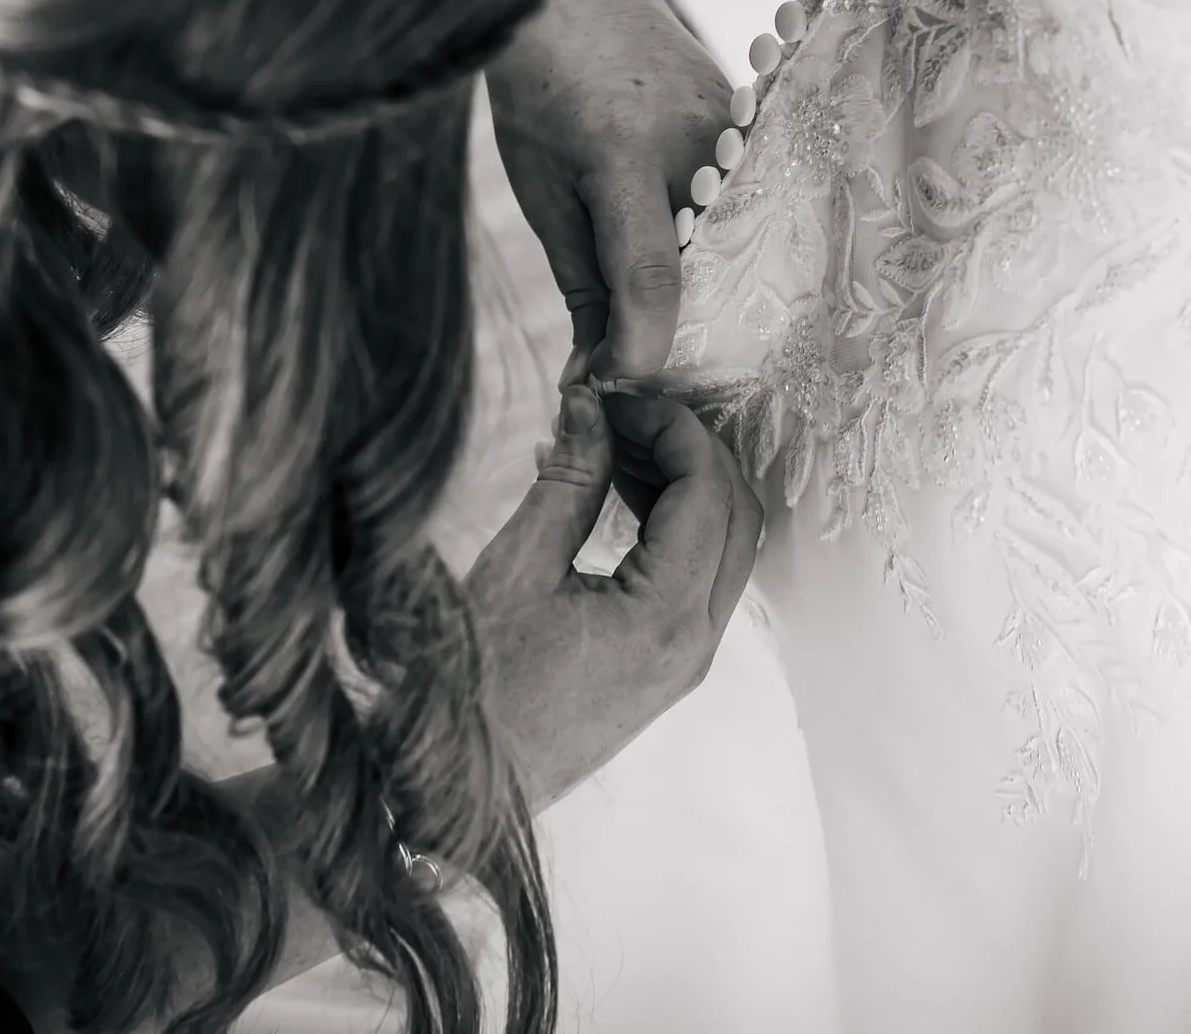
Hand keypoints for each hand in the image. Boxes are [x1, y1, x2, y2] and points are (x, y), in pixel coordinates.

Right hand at [465, 384, 761, 810]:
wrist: (455, 791)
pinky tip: (616, 496)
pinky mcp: (668, 668)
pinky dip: (674, 527)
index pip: (709, 492)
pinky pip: (699, 580)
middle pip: (736, 516)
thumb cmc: (473, 689)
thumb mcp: (517, 568)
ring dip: (687, 487)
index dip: (674, 429)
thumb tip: (592, 407)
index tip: (622, 400)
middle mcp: (695, 643)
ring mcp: (688, 661)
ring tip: (614, 448)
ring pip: (725, 548)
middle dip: (691, 451)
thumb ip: (570, 479)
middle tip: (623, 416)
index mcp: (667, 617)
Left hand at [487, 0, 731, 381]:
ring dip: (704, 293)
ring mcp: (737, 133)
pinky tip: (700, 266)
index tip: (617, 385)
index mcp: (624, 155)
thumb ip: (581, 284)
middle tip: (645, 371)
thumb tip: (596, 373)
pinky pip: (745, 210)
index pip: (648, 276)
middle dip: (678, 334)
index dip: (638, 346)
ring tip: (674, 326)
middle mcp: (697, 144)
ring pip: (733, 246)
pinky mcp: (754, 130)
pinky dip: (718, 247)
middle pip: (707, 273)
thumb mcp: (541, 190)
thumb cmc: (542, 90)